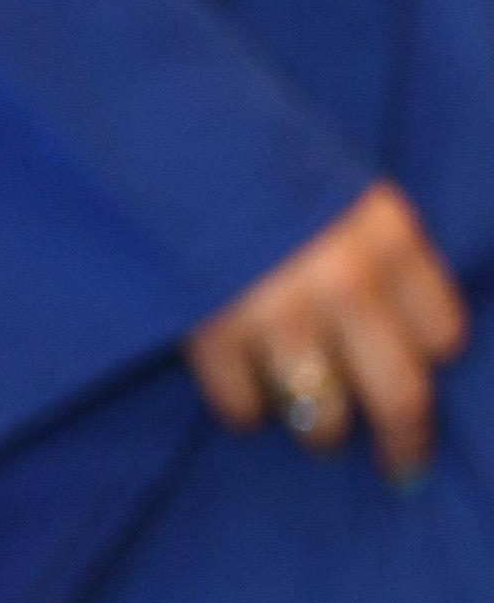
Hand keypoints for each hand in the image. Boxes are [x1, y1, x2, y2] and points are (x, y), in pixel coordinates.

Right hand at [185, 180, 466, 480]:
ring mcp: (276, 311)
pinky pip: (244, 406)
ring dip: (322, 433)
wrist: (159, 135)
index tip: (418, 365)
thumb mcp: (344, 192)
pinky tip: (248, 394)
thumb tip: (409, 338)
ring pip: (324, 414)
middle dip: (404, 443)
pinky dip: (247, 409)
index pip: (443, 334)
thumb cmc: (261, 166)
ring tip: (316, 430)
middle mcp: (345, 280)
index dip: (432, 355)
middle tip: (400, 466)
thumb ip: (380, 253)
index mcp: (387, 234)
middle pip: (400, 395)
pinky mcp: (211, 332)